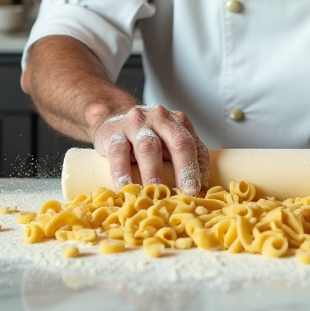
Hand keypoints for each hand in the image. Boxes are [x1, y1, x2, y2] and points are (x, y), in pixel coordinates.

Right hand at [90, 105, 210, 195]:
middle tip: (186, 192)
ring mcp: (136, 124)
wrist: (110, 115)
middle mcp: (160, 119)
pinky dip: (122, 172)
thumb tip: (197, 192)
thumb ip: (183, 159)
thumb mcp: (167, 140)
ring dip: (153, 174)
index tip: (199, 190)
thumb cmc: (145, 135)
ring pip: (148, 148)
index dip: (199, 168)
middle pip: (178, 142)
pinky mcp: (112, 133)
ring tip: (155, 195)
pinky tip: (126, 188)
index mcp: (178, 122)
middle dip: (184, 168)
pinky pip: (118, 152)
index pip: (194, 145)